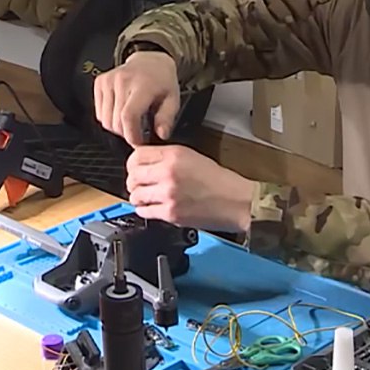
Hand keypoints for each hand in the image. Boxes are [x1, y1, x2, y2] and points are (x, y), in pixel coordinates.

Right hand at [93, 51, 180, 145]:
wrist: (150, 61)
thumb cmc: (161, 81)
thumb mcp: (172, 100)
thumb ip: (167, 118)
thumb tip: (161, 134)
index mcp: (143, 85)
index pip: (128, 116)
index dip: (131, 135)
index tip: (138, 142)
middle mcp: (123, 80)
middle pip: (115, 122)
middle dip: (126, 133)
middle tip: (138, 130)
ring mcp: (109, 80)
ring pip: (105, 120)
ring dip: (117, 127)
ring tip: (130, 121)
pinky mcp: (100, 82)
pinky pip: (99, 113)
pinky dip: (108, 118)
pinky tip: (120, 112)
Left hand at [126, 145, 255, 232]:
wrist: (236, 201)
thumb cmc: (220, 181)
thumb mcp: (192, 157)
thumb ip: (167, 158)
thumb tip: (146, 163)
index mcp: (174, 155)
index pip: (136, 156)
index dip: (133, 163)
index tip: (136, 168)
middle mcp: (168, 173)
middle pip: (132, 176)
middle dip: (134, 182)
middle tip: (140, 184)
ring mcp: (168, 194)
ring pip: (135, 195)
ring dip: (139, 197)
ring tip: (148, 197)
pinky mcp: (171, 213)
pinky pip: (144, 212)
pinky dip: (146, 210)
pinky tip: (154, 207)